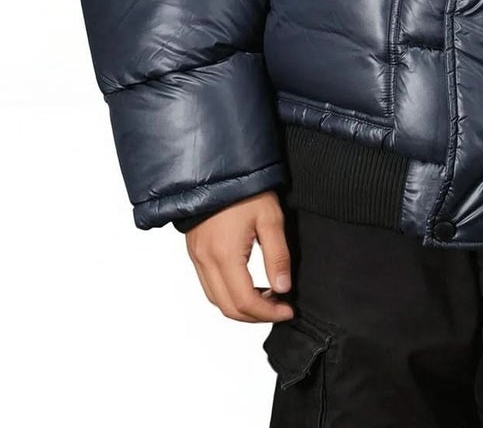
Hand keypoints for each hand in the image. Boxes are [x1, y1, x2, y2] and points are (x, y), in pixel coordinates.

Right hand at [181, 191, 297, 322]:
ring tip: (266, 299)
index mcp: (224, 255)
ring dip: (240, 307)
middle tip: (279, 308)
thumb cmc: (245, 188)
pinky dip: (227, 294)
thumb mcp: (270, 218)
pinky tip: (247, 285)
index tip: (288, 309)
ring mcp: (196, 256)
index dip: (269, 313)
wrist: (218, 166)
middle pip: (228, 308)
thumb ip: (277, 256)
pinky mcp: (194, 250)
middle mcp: (206, 261)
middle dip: (256, 316)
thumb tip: (283, 289)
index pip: (246, 302)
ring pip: (216, 299)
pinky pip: (208, 285)